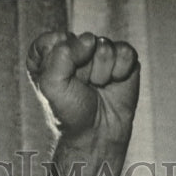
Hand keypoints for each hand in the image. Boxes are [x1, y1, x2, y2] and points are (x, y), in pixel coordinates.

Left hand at [27, 30, 140, 175]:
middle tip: (80, 88)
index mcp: (50, 57)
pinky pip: (125, 52)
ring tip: (97, 87)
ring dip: (100, 72)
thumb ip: (59, 56)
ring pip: (103, 45)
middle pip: (80, 41)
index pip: (50, 40)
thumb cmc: (70, 114)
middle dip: (80, 68)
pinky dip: (119, 71)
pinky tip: (113, 84)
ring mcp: (100, 53)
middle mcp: (75, 51)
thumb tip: (89, 40)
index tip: (60, 80)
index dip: (56, 61)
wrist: (97, 135)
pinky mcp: (123, 58)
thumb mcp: (51, 86)